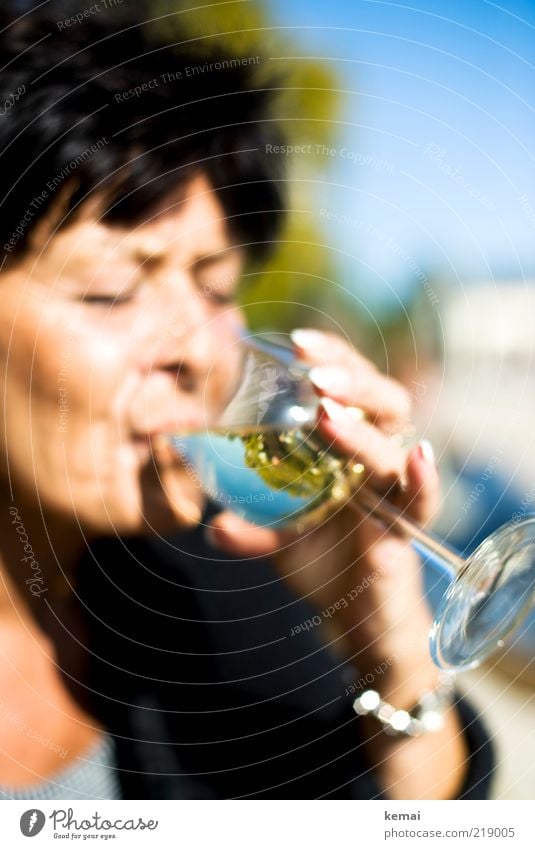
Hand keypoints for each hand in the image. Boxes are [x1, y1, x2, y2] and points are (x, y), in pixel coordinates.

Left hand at [207, 328, 440, 668]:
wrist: (357, 619)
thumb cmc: (324, 563)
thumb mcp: (279, 540)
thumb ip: (250, 530)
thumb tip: (212, 524)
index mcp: (348, 448)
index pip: (349, 387)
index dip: (332, 357)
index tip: (296, 342)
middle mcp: (377, 459)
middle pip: (381, 400)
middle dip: (351, 380)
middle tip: (313, 375)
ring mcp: (395, 491)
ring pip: (395, 442)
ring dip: (363, 426)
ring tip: (330, 413)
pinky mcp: (408, 528)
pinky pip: (421, 500)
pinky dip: (423, 478)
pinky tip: (416, 458)